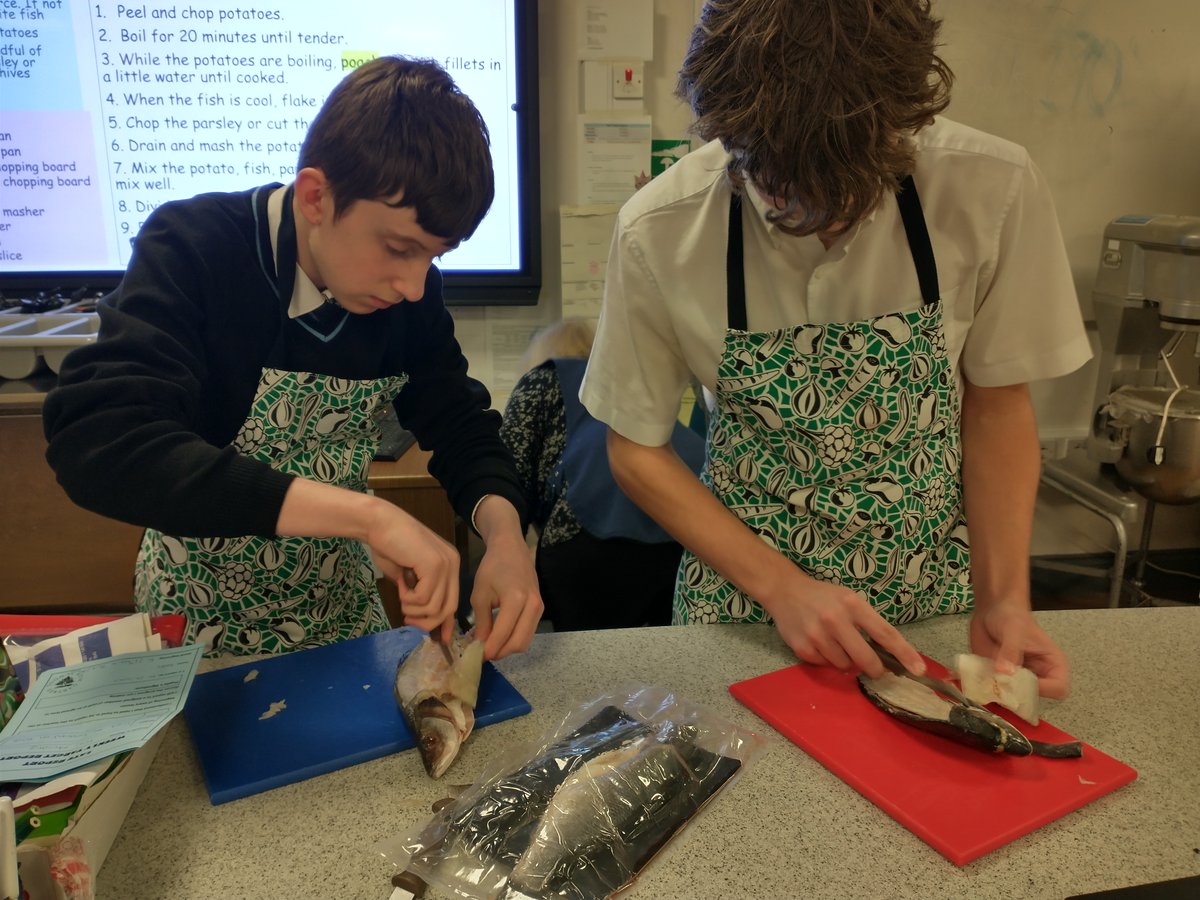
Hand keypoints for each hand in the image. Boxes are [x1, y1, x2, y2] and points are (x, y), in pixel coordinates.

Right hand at [364, 505, 460, 639]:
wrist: (378, 523)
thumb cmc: (388, 546)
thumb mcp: (407, 577)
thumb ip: (418, 595)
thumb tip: (422, 620)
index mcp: (449, 565)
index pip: (454, 601)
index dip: (447, 623)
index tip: (440, 639)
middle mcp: (453, 564)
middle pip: (448, 608)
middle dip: (427, 622)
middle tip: (407, 618)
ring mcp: (446, 564)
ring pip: (435, 607)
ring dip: (413, 608)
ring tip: (401, 594)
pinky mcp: (435, 565)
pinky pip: (424, 598)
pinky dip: (408, 599)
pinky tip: (400, 584)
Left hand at [469, 532, 542, 658]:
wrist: (511, 549)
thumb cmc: (492, 567)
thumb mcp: (480, 594)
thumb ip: (481, 622)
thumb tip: (480, 645)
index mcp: (516, 599)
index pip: (502, 633)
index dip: (489, 649)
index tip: (476, 657)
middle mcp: (532, 605)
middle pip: (519, 643)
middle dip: (500, 653)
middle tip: (483, 654)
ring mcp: (539, 608)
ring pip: (526, 641)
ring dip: (508, 648)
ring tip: (490, 646)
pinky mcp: (540, 609)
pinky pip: (528, 632)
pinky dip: (515, 639)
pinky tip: (500, 637)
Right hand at [764, 568, 924, 677]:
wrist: (784, 590)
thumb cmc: (823, 596)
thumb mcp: (849, 599)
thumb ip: (867, 622)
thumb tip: (887, 654)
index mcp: (853, 604)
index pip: (885, 633)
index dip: (905, 654)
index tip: (919, 669)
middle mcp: (835, 619)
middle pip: (866, 659)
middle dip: (875, 669)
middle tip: (875, 669)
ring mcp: (817, 635)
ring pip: (845, 665)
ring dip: (846, 661)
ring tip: (835, 644)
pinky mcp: (803, 647)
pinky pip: (825, 665)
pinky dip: (827, 660)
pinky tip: (819, 644)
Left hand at [969, 602, 1069, 698]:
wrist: (991, 609)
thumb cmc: (1011, 616)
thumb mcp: (1014, 631)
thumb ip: (1011, 651)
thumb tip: (1005, 672)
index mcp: (1053, 666)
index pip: (1058, 689)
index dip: (1041, 689)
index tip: (1019, 679)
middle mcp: (1037, 677)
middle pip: (1032, 699)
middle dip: (1014, 696)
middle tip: (996, 683)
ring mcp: (1016, 680)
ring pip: (1010, 699)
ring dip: (995, 693)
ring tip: (982, 679)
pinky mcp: (998, 679)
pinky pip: (992, 691)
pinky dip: (981, 688)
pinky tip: (971, 678)